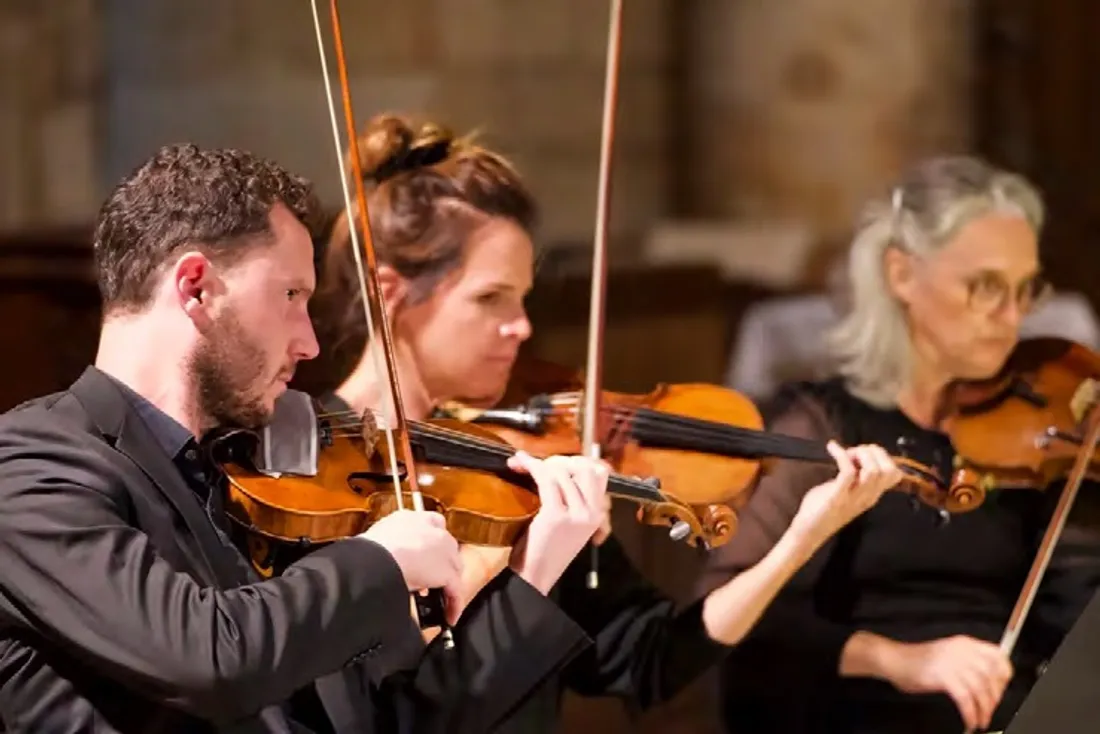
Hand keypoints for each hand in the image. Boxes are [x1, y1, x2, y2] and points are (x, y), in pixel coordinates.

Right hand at [361, 509, 461, 623]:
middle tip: (429, 580)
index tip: (424, 555)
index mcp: (409, 518)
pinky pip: (455, 591)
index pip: (431, 524)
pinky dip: (454, 604)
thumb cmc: (366, 552)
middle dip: (440, 563)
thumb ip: (386, 545)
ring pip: (454, 567)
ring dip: (448, 583)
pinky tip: (449, 615)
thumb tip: (381, 557)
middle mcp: (430, 529)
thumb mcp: (375, 540)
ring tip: (439, 599)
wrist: (375, 560)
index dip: (430, 543)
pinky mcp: (447, 571)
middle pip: (446, 547)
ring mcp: (442, 549)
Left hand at [506, 451, 609, 593]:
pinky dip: (530, 466)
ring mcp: (576, 514)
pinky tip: (519, 464)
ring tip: (522, 465)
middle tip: (540, 466)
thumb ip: (573, 498)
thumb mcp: (570, 523)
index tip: (557, 464)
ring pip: (561, 471)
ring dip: (539, 463)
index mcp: (597, 514)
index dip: (578, 462)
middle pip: (584, 467)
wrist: (535, 576)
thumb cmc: (547, 549)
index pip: (600, 473)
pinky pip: (545, 478)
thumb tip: (559, 465)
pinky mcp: (556, 515)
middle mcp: (592, 513)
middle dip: (561, 461)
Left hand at [788, 441, 901, 547]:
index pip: (894, 474)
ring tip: (845, 453)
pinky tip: (832, 448)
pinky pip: (847, 471)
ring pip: (873, 470)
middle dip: (873, 453)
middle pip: (888, 470)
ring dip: (860, 454)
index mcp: (871, 494)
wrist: (809, 531)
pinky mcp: (837, 497)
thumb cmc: (824, 509)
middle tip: (854, 452)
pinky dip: (841, 454)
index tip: (863, 453)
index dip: (882, 456)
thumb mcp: (847, 491)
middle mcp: (867, 496)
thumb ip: (855, 477)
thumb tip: (855, 456)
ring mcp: (853, 498)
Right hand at [880, 635, 1012, 731]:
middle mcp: (961, 650)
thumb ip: (968, 663)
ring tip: (981, 720)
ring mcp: (951, 662)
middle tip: (990, 709)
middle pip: (991, 675)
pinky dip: (970, 713)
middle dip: (995, 697)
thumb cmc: (918, 661)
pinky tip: (969, 721)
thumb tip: (990, 685)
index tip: (1001, 689)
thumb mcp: (948, 655)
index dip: (1005, 674)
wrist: (894, 659)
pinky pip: (965, 699)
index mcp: (965, 643)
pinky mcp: (942, 676)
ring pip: (980, 689)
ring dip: (984, 709)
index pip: (997, 655)